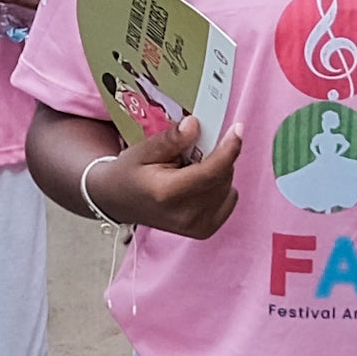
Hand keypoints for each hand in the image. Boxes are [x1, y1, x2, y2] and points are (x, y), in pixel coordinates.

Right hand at [88, 88, 244, 239]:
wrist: (119, 201)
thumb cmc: (130, 173)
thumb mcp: (143, 150)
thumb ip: (171, 139)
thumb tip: (195, 125)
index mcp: (168, 194)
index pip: (211, 172)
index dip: (229, 149)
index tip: (237, 129)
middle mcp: (185, 215)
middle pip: (222, 177)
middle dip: (217, 155)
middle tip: (193, 150)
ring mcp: (197, 227)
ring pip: (228, 186)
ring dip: (217, 170)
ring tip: (190, 169)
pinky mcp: (205, 230)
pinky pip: (229, 198)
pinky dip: (220, 185)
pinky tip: (198, 183)